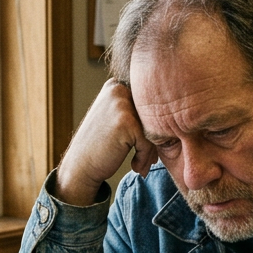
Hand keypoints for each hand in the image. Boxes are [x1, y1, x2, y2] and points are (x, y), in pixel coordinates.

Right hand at [54, 79, 157, 205]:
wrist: (80, 167)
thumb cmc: (100, 146)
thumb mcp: (114, 117)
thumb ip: (136, 109)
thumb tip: (172, 110)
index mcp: (116, 84)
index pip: (150, 104)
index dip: (152, 126)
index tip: (146, 146)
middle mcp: (118, 89)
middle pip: (154, 114)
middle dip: (154, 138)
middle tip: (148, 158)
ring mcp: (121, 104)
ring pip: (153, 128)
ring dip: (151, 150)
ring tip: (141, 163)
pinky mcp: (126, 122)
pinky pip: (149, 140)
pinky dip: (145, 157)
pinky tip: (135, 166)